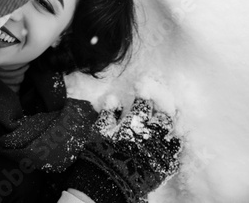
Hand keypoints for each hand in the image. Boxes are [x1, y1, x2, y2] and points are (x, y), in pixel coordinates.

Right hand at [65, 98, 181, 202]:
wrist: (107, 182)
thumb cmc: (100, 153)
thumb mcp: (99, 130)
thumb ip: (108, 113)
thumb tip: (114, 99)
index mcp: (133, 123)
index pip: (144, 103)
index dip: (144, 95)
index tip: (144, 91)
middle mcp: (149, 135)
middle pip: (164, 117)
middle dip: (164, 109)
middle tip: (162, 105)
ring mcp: (159, 151)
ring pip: (173, 134)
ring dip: (171, 128)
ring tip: (168, 124)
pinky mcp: (164, 167)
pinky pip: (175, 155)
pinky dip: (174, 147)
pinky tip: (172, 143)